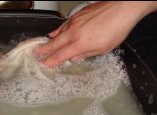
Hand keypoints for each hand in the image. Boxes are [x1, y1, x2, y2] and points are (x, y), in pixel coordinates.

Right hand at [36, 1, 156, 66]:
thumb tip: (74, 58)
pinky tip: (55, 32)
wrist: (121, 8)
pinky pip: (63, 24)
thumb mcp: (103, 49)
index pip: (60, 55)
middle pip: (54, 43)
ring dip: (49, 40)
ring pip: (58, 33)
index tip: (43, 64)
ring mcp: (74, 22)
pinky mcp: (77, 15)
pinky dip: (58, 30)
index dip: (50, 61)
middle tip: (35, 54)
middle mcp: (73, 33)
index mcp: (79, 44)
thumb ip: (86, 53)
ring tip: (42, 45)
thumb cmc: (116, 29)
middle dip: (44, 50)